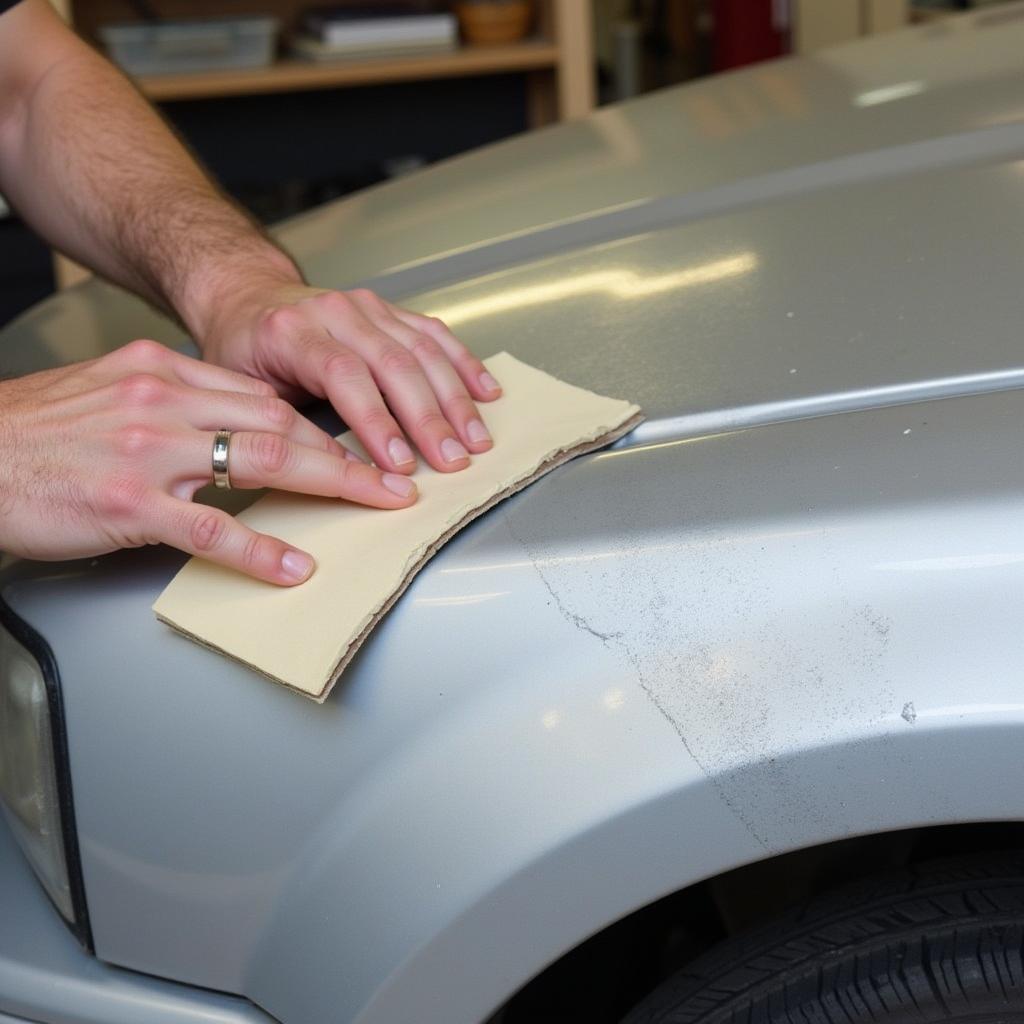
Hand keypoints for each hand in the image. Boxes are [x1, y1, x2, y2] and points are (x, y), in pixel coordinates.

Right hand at [0, 339, 419, 584]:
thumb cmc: (36, 432)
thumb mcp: (109, 391)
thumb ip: (173, 403)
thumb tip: (232, 425)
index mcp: (161, 371)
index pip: (262, 396)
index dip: (318, 425)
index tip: (355, 446)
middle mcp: (162, 400)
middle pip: (277, 421)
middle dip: (345, 451)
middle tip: (393, 475)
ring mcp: (147, 451)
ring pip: (260, 460)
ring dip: (330, 483)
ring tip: (375, 503)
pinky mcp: (128, 503)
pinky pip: (211, 526)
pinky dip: (260, 549)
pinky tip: (293, 566)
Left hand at [196, 281, 501, 474]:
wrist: (244, 296)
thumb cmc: (243, 351)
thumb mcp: (242, 390)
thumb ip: (284, 423)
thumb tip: (332, 471)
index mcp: (292, 331)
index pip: (345, 376)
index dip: (377, 422)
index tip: (400, 464)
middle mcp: (335, 311)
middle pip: (394, 364)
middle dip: (429, 418)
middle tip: (452, 460)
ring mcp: (366, 306)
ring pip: (422, 350)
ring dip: (455, 399)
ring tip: (476, 440)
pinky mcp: (389, 310)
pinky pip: (434, 334)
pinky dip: (464, 364)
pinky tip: (486, 392)